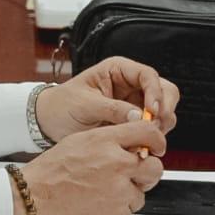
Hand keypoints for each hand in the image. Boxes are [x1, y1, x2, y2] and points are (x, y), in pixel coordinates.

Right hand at [12, 121, 165, 214]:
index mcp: (106, 142)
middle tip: (127, 176)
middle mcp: (117, 165)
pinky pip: (127, 214)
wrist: (33, 199)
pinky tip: (95, 206)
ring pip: (140, 195)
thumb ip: (109, 141)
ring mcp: (119, 193)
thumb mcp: (78, 142)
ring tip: (99, 193)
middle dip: (145, 173)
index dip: (157, 141)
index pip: (149, 134)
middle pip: (155, 168)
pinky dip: (114, 212)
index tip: (156, 148)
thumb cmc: (50, 172)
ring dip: (126, 195)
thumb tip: (134, 145)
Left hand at [34, 56, 179, 143]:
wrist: (49, 122)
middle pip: (165, 91)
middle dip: (164, 109)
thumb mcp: (84, 105)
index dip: (155, 92)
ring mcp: (136, 103)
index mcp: (118, 70)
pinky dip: (152, 136)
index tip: (152, 111)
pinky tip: (140, 144)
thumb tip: (138, 117)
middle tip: (154, 127)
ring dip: (160, 125)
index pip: (148, 75)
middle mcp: (131, 84)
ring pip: (164, 110)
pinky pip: (154, 127)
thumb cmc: (62, 105)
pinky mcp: (135, 122)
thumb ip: (112, 109)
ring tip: (144, 137)